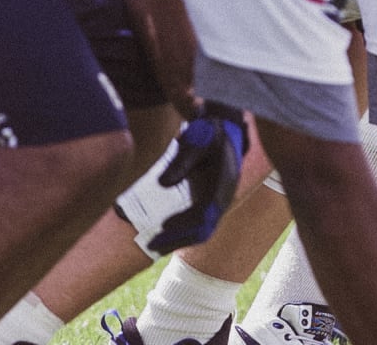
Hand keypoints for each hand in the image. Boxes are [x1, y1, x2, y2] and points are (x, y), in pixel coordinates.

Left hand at [146, 100, 248, 254]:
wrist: (226, 130)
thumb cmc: (208, 134)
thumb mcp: (197, 142)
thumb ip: (181, 162)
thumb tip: (161, 184)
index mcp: (221, 186)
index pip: (205, 213)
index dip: (184, 223)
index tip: (163, 227)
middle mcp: (222, 198)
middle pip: (203, 229)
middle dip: (178, 239)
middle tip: (150, 246)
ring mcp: (217, 202)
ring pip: (201, 230)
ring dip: (178, 240)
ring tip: (152, 246)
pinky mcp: (210, 202)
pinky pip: (198, 224)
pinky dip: (182, 232)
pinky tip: (163, 234)